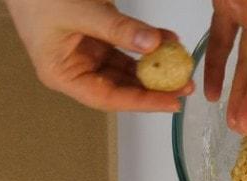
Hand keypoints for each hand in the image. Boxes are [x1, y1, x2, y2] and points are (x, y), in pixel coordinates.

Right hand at [5, 0, 192, 111]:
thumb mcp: (81, 12)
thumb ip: (118, 29)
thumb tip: (154, 44)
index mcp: (62, 75)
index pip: (108, 98)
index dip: (142, 102)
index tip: (171, 102)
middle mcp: (74, 69)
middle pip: (119, 86)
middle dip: (152, 86)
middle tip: (183, 85)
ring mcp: (85, 52)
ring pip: (125, 67)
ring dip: (152, 65)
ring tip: (180, 64)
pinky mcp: (94, 36)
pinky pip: (124, 45)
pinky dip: (146, 42)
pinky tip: (167, 40)